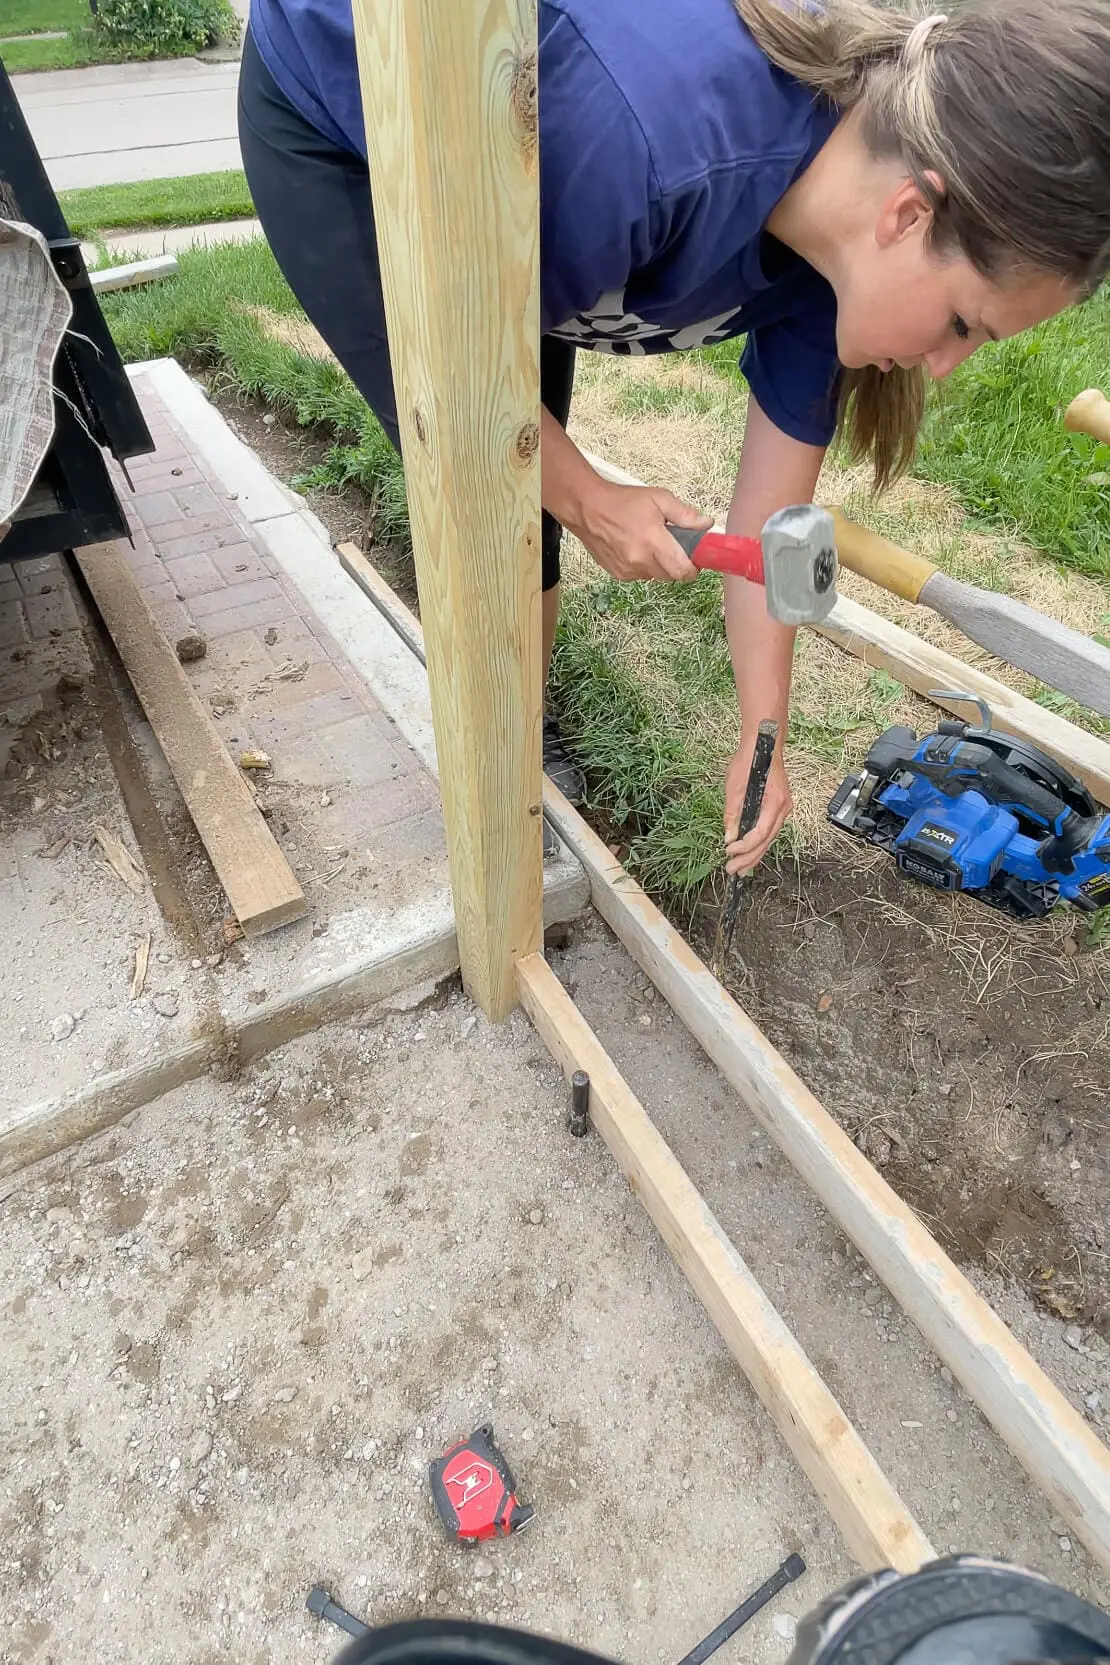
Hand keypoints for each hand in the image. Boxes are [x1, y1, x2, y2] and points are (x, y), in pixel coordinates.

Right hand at [575, 479, 711, 582]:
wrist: (587, 508)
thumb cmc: (622, 501)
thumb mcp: (659, 498)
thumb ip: (685, 514)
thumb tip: (706, 524)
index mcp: (653, 541)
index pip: (683, 570)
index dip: (693, 568)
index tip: (695, 559)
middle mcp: (640, 560)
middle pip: (671, 576)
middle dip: (677, 564)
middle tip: (673, 546)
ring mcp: (628, 570)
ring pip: (656, 576)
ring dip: (659, 564)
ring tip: (650, 542)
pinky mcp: (618, 574)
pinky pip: (640, 576)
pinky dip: (644, 566)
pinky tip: (636, 547)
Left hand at [724, 740, 791, 874]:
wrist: (763, 745)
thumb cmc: (749, 760)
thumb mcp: (734, 787)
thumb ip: (732, 814)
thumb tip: (729, 836)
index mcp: (775, 803)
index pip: (760, 833)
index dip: (745, 847)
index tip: (729, 852)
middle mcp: (783, 808)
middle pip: (766, 841)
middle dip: (749, 858)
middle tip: (733, 871)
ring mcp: (782, 808)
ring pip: (769, 839)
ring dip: (754, 854)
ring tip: (740, 868)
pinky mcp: (777, 807)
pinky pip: (768, 831)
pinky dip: (758, 843)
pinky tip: (748, 852)